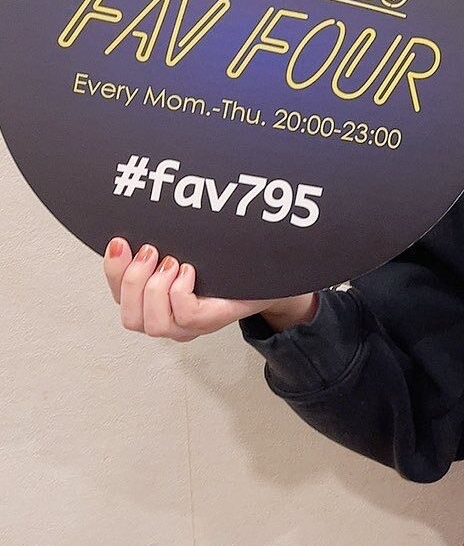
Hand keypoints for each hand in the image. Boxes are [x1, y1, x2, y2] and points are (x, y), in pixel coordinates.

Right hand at [103, 238, 287, 341]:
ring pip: (154, 324)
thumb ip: (159, 240)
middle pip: (130, 318)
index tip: (119, 241)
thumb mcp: (185, 245)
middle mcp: (170, 320)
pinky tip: (190, 271)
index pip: (118, 298)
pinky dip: (181, 293)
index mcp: (154, 302)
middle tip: (151, 250)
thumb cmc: (225, 262)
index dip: (112, 271)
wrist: (269, 270)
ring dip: (156, 288)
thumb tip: (132, 218)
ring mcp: (192, 326)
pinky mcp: (215, 321)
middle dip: (133, 281)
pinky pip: (186, 317)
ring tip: (172, 261)